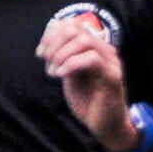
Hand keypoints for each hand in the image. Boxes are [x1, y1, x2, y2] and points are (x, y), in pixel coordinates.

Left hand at [38, 5, 132, 151]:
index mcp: (95, 47)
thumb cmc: (88, 102)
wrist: (106, 126)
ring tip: (53, 72)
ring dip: (61, 54)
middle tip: (46, 62)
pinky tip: (60, 76)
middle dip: (54, 43)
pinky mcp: (112, 76)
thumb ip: (63, 57)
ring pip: (84, 41)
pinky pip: (91, 59)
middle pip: (76, 29)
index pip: (72, 25)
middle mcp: (105, 50)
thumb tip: (47, 42)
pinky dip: (71, 64)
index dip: (51, 35)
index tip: (40, 53)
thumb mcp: (70, 75)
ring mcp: (111, 62)